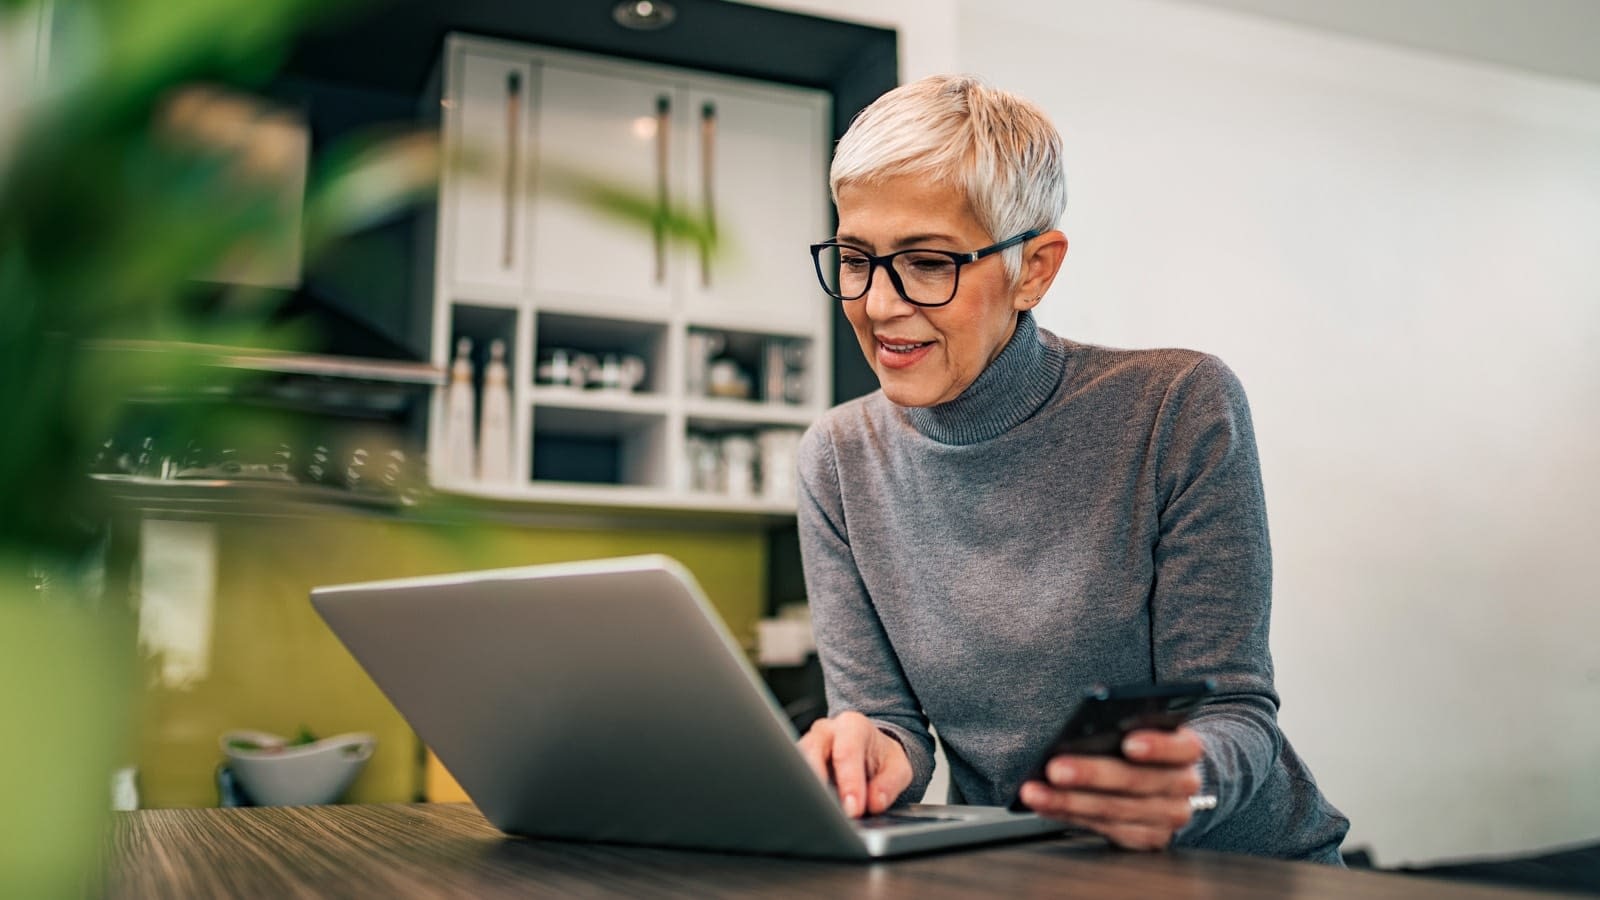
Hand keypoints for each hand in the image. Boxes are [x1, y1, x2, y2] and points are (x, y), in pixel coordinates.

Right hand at [797, 711, 912, 817]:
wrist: (869, 752)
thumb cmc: (881, 759)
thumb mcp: (898, 768)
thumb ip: (890, 784)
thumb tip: (875, 802)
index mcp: (852, 726)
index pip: (847, 752)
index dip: (849, 782)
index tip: (854, 809)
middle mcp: (825, 731)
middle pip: (811, 752)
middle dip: (819, 785)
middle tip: (830, 814)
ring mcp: (806, 746)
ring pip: (795, 764)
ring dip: (805, 791)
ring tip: (817, 816)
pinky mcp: (795, 763)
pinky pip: (791, 777)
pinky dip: (800, 795)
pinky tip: (809, 812)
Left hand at [1017, 727, 1204, 850]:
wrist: (1169, 782)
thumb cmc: (1145, 747)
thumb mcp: (1143, 728)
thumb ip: (1121, 729)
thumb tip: (1078, 731)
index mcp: (1187, 748)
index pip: (1180, 747)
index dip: (1157, 746)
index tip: (1128, 742)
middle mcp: (1184, 785)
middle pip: (1136, 781)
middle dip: (1091, 774)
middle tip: (1054, 768)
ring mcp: (1168, 816)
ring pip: (1114, 810)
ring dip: (1068, 800)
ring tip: (1035, 791)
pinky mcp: (1149, 839)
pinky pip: (1104, 829)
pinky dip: (1068, 815)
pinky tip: (1044, 804)